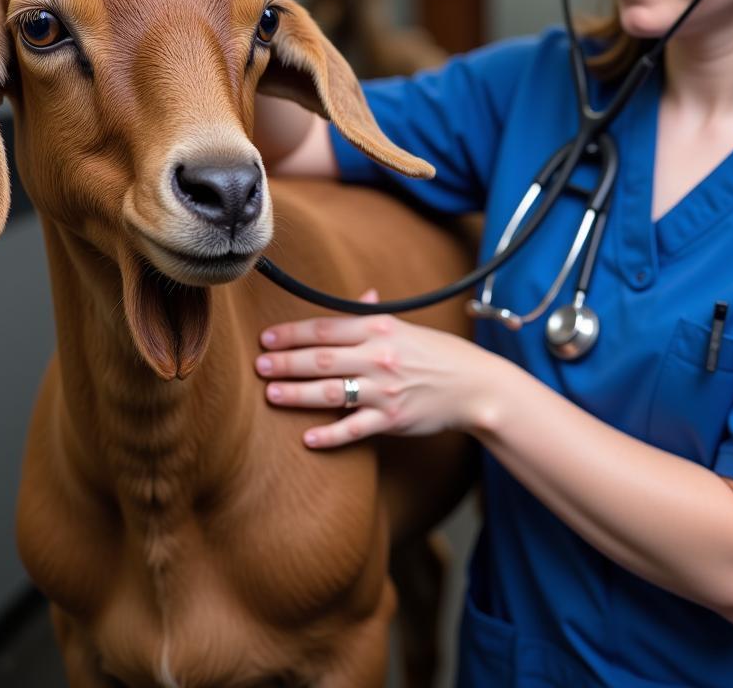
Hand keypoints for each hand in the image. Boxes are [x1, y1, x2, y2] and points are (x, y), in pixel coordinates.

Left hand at [255, 292, 497, 447]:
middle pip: (322, 359)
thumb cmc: (436, 354)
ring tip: (271, 394)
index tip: (266, 338)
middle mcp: (380, 357)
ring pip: (332, 392)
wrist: (473, 386)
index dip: (292, 333)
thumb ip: (374, 317)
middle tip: (259, 366)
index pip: (326, 329)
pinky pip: (355, 428)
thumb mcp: (405, 327)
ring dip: (298, 394)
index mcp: (379, 329)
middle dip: (286, 362)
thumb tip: (359, 296)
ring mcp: (385, 390)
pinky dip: (330, 434)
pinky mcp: (393, 420)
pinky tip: (307, 438)